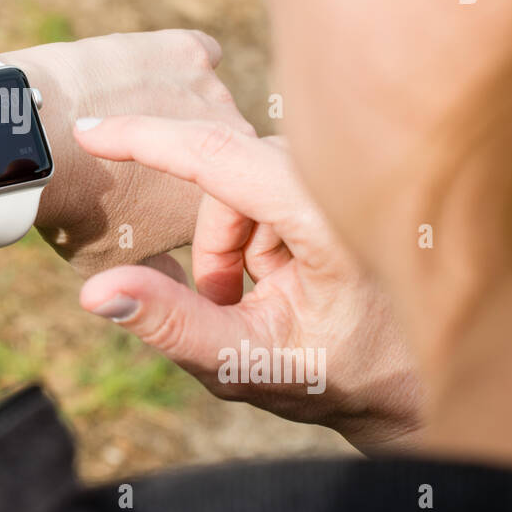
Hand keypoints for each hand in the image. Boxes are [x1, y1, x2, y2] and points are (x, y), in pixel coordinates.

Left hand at [0, 31, 254, 275]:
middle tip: (139, 162)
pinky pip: (201, 53)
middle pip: (226, 151)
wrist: (37, 143)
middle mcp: (237, 147)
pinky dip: (181, 64)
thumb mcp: (114, 264)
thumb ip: (160, 279)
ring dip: (183, 112)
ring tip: (129, 122)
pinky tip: (148, 77)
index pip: (232, 203)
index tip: (154, 202)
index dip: (197, 205)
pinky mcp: (188, 52)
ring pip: (211, 104)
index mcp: (228, 206)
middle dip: (193, 159)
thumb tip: (179, 293)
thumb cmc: (72, 211)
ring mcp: (215, 94)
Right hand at [73, 116, 423, 451]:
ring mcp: (346, 172)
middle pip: (225, 178)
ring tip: (272, 303)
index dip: (145, 139)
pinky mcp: (342, 175)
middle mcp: (343, 178)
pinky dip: (258, 237)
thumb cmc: (345, 375)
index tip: (88, 131)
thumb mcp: (249, 362)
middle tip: (239, 311)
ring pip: (241, 184)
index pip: (218, 156)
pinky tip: (293, 279)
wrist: (423, 379)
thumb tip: (94, 291)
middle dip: (215, 247)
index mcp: (329, 217)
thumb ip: (170, 325)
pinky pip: (266, 187)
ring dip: (235, 246)